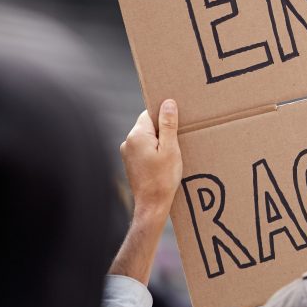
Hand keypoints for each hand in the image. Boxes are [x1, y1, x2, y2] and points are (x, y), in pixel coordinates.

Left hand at [120, 99, 181, 221]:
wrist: (151, 204)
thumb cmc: (163, 178)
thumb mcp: (171, 149)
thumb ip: (168, 124)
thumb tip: (168, 102)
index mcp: (138, 134)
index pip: (150, 112)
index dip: (165, 115)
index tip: (177, 122)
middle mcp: (129, 141)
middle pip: (149, 124)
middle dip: (164, 129)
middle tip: (178, 140)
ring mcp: (127, 152)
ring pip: (147, 136)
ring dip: (160, 140)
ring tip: (172, 153)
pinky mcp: (130, 161)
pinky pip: (144, 147)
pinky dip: (154, 150)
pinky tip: (164, 161)